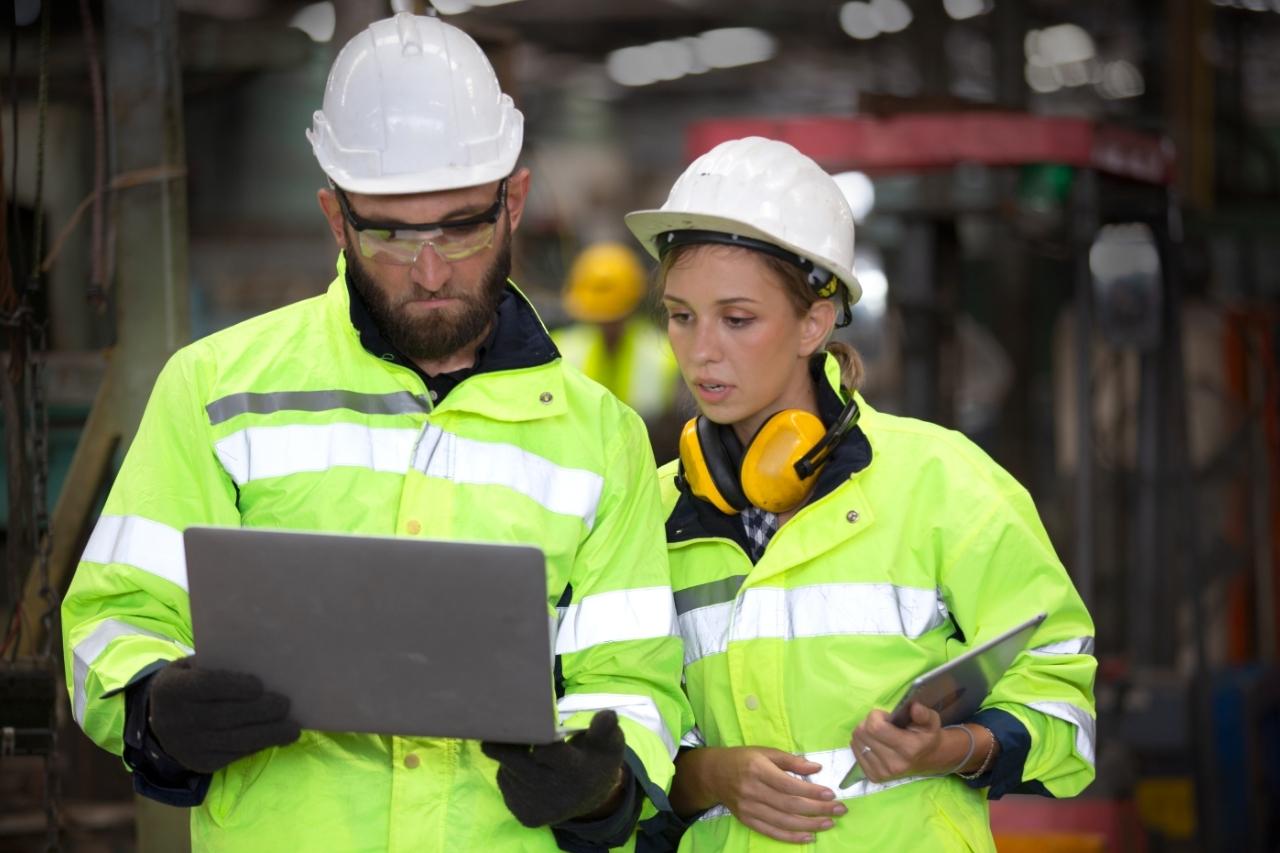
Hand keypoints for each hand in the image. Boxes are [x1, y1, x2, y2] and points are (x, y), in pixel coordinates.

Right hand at [147, 656, 300, 773]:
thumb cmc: (190, 682)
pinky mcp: (200, 764)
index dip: (234, 686)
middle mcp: (175, 720)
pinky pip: (234, 755)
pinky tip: (277, 738)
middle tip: (285, 705)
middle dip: (259, 712)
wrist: (161, 720)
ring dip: (268, 735)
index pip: (206, 686)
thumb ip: (219, 665)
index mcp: (171, 688)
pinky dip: (259, 746)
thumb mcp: (193, 667)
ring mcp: (187, 746)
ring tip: (292, 729)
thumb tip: (264, 668)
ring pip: (234, 741)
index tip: (259, 685)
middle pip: (224, 717)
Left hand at [481, 709, 625, 826]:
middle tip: (506, 725)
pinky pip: (504, 784)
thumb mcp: (608, 742)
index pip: (544, 750)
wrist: (592, 796)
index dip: (533, 733)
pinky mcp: (526, 817)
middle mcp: (556, 796)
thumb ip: (605, 728)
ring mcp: (539, 809)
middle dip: (508, 742)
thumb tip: (607, 715)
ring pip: (507, 771)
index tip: (530, 721)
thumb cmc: (596, 759)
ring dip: (509, 756)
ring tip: (523, 746)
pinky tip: (523, 766)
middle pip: (515, 762)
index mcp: (576, 772)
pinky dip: (509, 771)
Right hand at [704, 747, 845, 843]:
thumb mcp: (766, 752)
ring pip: (784, 821)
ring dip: (810, 824)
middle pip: (790, 805)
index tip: (831, 794)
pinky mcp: (747, 820)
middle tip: (839, 810)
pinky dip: (792, 837)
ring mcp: (749, 808)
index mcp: (758, 769)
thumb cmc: (743, 759)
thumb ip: (791, 761)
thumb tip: (817, 769)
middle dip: (817, 809)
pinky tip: (809, 836)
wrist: (714, 774)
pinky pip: (772, 832)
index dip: (811, 791)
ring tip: (829, 823)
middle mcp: (753, 791)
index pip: (789, 785)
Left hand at [849, 703, 949, 781]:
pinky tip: (874, 743)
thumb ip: (924, 713)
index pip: (875, 727)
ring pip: (856, 741)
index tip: (886, 716)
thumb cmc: (925, 736)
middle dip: (869, 722)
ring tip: (879, 734)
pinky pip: (855, 751)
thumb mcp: (931, 721)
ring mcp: (882, 772)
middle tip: (882, 724)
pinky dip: (861, 743)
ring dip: (864, 732)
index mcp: (908, 749)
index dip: (876, 716)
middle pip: (863, 733)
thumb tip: (914, 707)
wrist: (926, 759)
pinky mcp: (873, 777)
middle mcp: (894, 764)